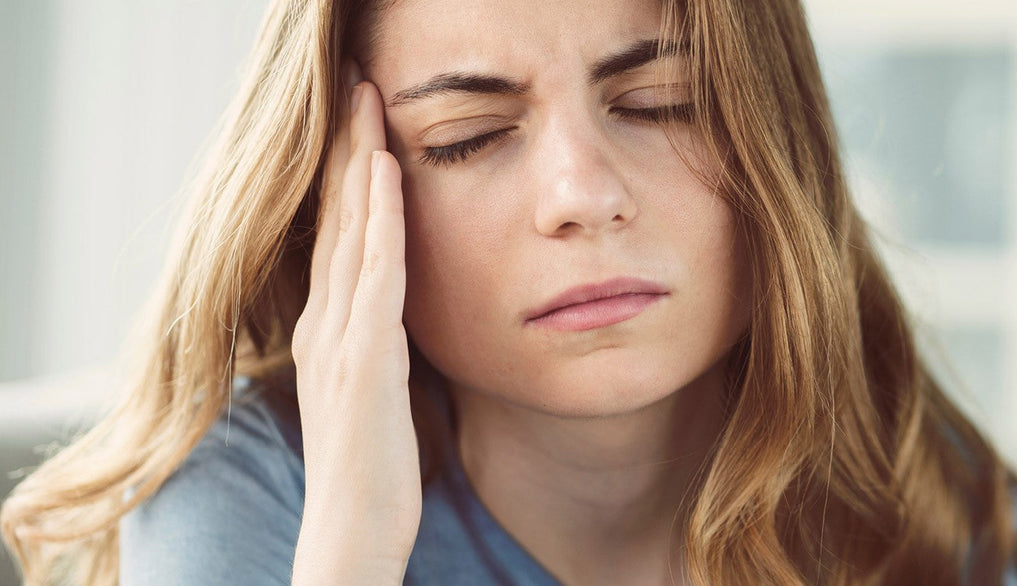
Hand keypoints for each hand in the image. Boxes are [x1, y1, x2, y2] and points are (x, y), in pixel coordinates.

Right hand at [289, 59, 419, 581]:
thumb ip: (383, 354)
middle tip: (360, 90)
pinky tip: (388, 173)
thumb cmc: (375, 476)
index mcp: (330, 335)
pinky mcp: (363, 357)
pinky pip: (374, 271)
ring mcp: (339, 339)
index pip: (339, 241)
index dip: (350, 181)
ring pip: (351, 232)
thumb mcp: (379, 398)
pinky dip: (380, 217)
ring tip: (370, 105)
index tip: (365, 128)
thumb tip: (403, 326)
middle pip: (338, 222)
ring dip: (362, 164)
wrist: (351, 534)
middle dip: (350, 153)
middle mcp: (326, 326)